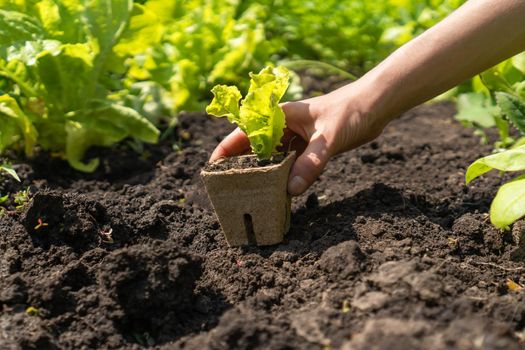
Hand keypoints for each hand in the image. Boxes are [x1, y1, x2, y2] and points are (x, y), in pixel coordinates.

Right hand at [209, 81, 388, 195]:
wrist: (375, 106)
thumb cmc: (349, 111)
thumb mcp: (328, 138)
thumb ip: (311, 163)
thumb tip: (291, 191)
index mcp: (279, 117)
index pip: (243, 133)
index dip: (224, 151)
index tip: (211, 170)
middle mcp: (283, 128)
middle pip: (254, 150)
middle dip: (241, 168)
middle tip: (230, 192)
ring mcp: (295, 140)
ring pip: (272, 161)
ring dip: (264, 176)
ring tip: (252, 197)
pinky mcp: (308, 149)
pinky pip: (290, 167)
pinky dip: (284, 179)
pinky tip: (280, 195)